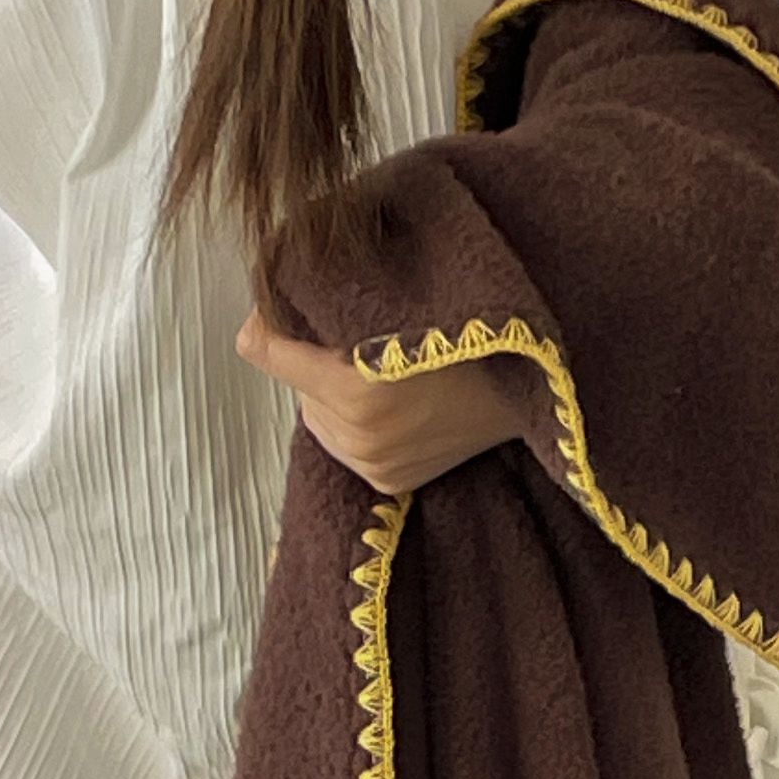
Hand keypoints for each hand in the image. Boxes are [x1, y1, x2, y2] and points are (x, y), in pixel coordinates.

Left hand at [236, 310, 528, 493]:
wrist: (528, 379)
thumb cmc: (465, 327)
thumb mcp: (393, 296)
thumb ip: (322, 301)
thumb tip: (249, 326)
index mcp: (356, 385)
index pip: (270, 351)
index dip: (268, 322)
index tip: (271, 308)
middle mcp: (361, 434)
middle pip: (296, 386)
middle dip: (314, 361)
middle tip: (361, 340)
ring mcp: (375, 463)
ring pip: (317, 418)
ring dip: (331, 396)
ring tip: (380, 374)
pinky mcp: (388, 481)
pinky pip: (342, 446)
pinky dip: (352, 425)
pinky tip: (389, 405)